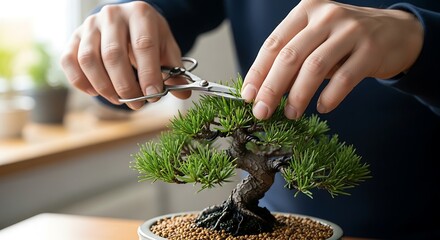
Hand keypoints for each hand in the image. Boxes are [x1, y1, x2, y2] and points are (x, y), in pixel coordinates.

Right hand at [60, 1, 188, 109]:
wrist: (128, 22)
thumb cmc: (149, 38)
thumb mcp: (167, 49)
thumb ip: (175, 71)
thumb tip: (183, 93)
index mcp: (140, 14)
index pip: (143, 45)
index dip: (148, 73)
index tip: (153, 94)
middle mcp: (113, 15)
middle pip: (113, 54)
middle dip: (125, 85)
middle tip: (137, 103)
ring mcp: (90, 25)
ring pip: (88, 59)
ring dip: (104, 87)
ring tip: (119, 100)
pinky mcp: (74, 37)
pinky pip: (69, 61)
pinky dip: (81, 82)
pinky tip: (96, 92)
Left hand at [242, 0, 422, 119]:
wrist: (395, 31)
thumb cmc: (344, 39)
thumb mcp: (316, 39)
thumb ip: (292, 58)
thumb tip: (263, 91)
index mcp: (306, 11)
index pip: (274, 44)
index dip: (258, 72)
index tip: (247, 96)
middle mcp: (326, 16)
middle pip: (290, 56)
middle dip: (272, 88)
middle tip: (262, 111)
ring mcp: (350, 31)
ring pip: (314, 67)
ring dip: (298, 95)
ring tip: (291, 114)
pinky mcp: (371, 49)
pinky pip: (344, 79)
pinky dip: (330, 97)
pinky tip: (322, 108)